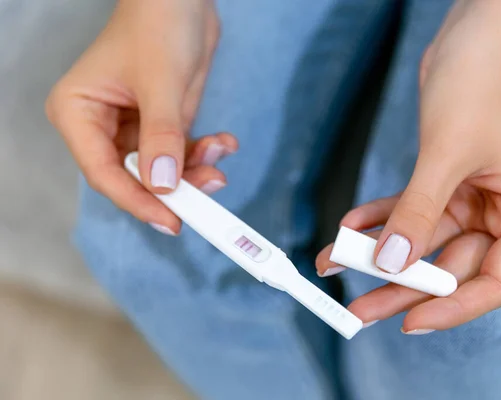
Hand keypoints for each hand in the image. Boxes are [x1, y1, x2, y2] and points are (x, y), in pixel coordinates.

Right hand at [46, 0, 230, 234]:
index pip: (103, 172)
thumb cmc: (158, 23)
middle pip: (133, 177)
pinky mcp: (160, 125)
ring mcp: (132, 127)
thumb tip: (163, 184)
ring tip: (220, 152)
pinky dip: (203, 154)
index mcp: (78, 113)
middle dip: (173, 186)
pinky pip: (180, 153)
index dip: (137, 200)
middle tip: (209, 189)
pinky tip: (224, 141)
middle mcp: (100, 125)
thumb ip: (162, 135)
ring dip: (195, 170)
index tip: (171, 219)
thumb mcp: (160, 82)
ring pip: (161, 171)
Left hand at [316, 2, 500, 331]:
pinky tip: (349, 229)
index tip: (409, 320)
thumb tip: (391, 262)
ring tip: (338, 265)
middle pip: (450, 267)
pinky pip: (406, 211)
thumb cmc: (480, 86)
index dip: (453, 307)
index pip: (495, 281)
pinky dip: (378, 218)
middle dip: (402, 286)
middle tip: (360, 309)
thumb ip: (418, 212)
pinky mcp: (442, 184)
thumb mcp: (447, 155)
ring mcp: (470, 199)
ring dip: (379, 254)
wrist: (471, 39)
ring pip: (422, 242)